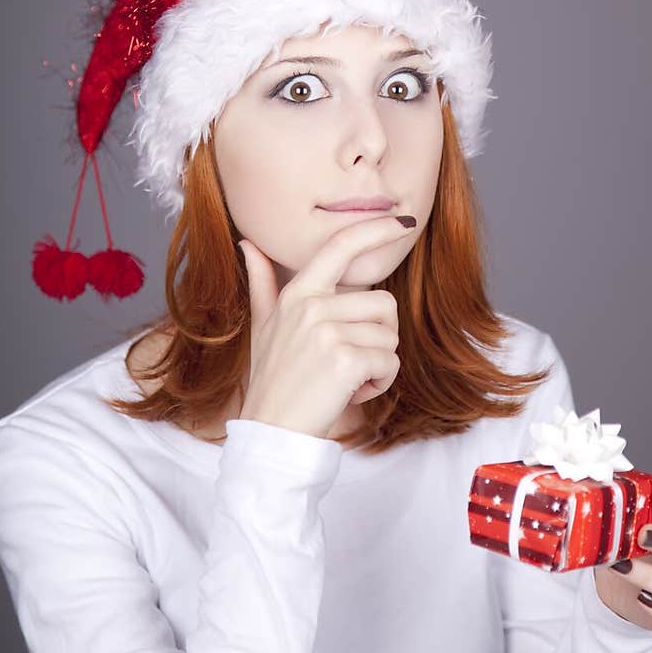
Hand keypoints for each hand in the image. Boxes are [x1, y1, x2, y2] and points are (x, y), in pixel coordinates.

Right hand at [237, 213, 413, 438]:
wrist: (271, 431)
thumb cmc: (273, 379)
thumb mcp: (263, 326)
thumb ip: (262, 283)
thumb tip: (248, 243)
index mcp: (298, 293)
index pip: (342, 246)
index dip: (376, 230)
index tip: (403, 221)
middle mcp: (311, 306)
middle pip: (383, 303)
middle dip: (377, 336)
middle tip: (345, 361)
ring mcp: (327, 331)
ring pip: (389, 335)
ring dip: (378, 363)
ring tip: (344, 378)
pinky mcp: (345, 359)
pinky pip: (389, 361)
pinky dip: (379, 382)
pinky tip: (350, 392)